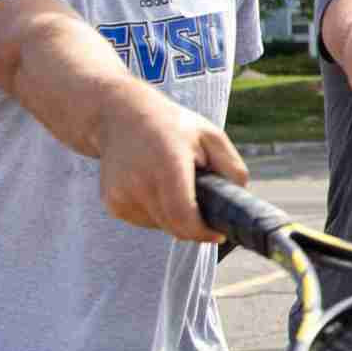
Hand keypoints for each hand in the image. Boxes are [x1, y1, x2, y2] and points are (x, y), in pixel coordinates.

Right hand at [94, 88, 248, 241]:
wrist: (119, 116)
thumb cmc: (171, 125)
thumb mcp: (211, 135)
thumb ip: (231, 167)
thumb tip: (239, 197)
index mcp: (167, 164)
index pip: (183, 215)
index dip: (202, 232)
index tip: (218, 234)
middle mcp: (140, 181)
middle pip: (173, 226)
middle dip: (194, 226)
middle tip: (205, 211)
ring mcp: (121, 194)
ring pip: (159, 225)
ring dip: (175, 218)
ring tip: (177, 187)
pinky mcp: (112, 202)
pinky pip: (144, 220)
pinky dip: (157, 213)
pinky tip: (157, 188)